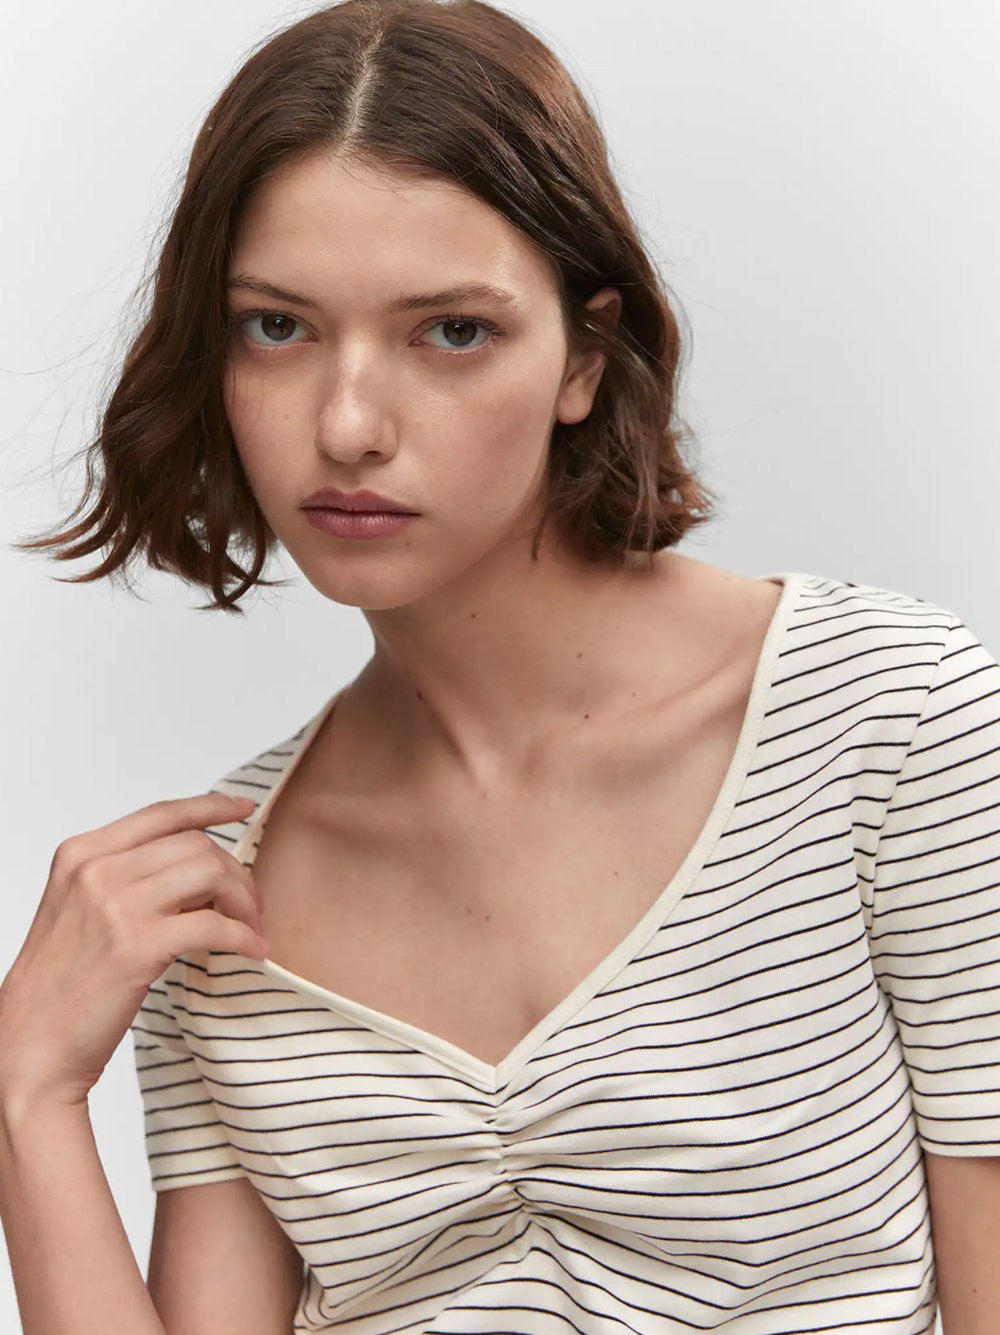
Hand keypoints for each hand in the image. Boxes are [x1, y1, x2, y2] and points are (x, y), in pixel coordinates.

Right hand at [0, 792, 264, 1108]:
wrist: (31, 1047)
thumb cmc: (62, 986)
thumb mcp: (82, 910)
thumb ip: (128, 878)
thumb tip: (200, 865)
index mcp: (80, 854)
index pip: (161, 814)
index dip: (210, 807)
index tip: (243, 808)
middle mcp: (96, 871)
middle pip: (196, 845)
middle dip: (235, 873)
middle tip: (249, 907)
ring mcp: (115, 906)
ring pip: (211, 873)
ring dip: (244, 902)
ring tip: (250, 930)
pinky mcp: (136, 946)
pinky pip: (215, 925)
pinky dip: (244, 937)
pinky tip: (252, 952)